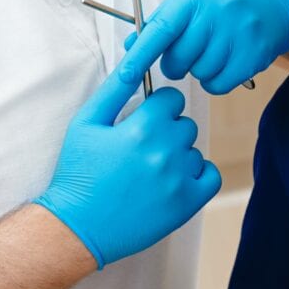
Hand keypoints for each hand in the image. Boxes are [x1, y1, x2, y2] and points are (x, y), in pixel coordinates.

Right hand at [33, 59, 221, 268]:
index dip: (158, 108)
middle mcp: (165, 151)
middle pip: (186, 124)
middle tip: (141, 150)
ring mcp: (179, 179)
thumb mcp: (86, 123)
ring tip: (149, 172)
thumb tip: (136, 60)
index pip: (173, 98)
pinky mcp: (187, 204)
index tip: (143, 122)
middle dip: (167, 132)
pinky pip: (211, 176)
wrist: (76, 228)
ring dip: (179, 157)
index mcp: (143, 128)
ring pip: (195, 151)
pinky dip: (198, 176)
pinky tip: (175, 181)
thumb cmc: (78, 173)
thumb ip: (115, 89)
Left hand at [123, 0, 288, 93]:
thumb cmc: (220, 5)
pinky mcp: (253, 54)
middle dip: (176, 64)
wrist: (271, 5)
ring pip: (199, 73)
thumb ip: (161, 23)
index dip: (140, 55)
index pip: (162, 28)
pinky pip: (219, 85)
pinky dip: (215, 81)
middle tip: (187, 54)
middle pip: (179, 58)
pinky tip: (224, 63)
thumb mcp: (191, 1)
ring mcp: (239, 32)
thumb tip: (131, 49)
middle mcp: (219, 10)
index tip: (124, 77)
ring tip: (213, 52)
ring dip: (199, 70)